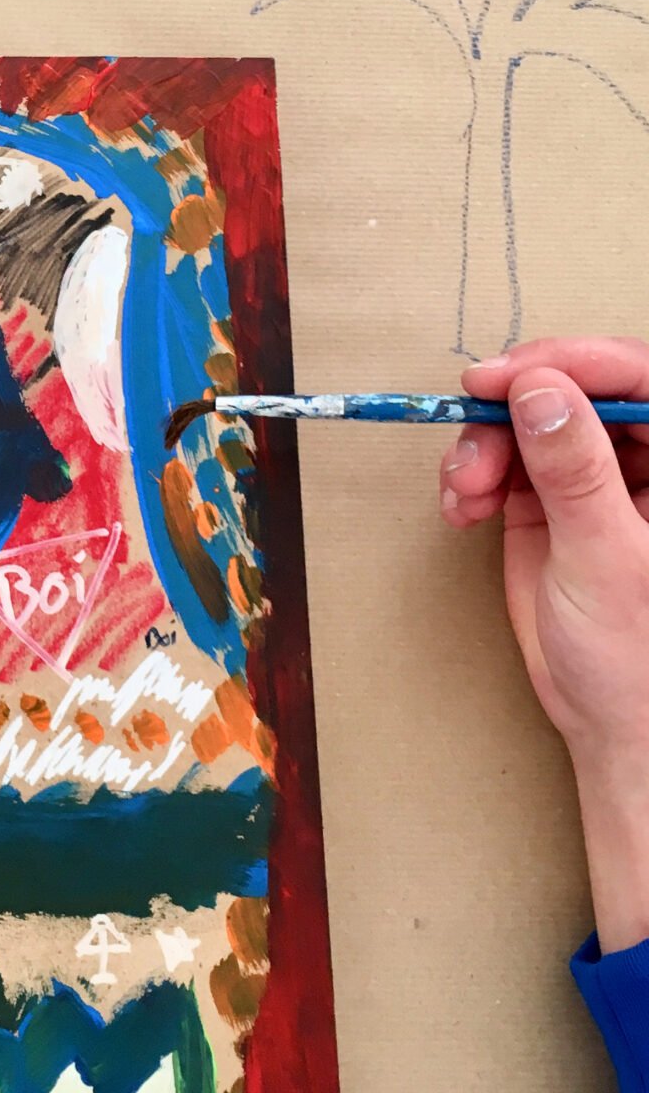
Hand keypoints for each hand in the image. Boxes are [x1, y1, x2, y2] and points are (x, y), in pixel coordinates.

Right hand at [438, 338, 648, 951]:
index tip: (516, 373)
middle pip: (576, 392)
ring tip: (463, 490)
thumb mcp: (605, 558)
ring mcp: (595, 478)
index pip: (641, 380)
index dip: (579, 364)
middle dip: (515, 408)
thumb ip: (574, 471)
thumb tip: (541, 391)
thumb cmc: (638, 658)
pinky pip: (503, 457)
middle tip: (472, 425)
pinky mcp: (551, 501)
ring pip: (530, 419)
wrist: (615, 729)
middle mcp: (644, 463)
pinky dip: (472, 472)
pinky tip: (461, 505)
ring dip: (484, 444)